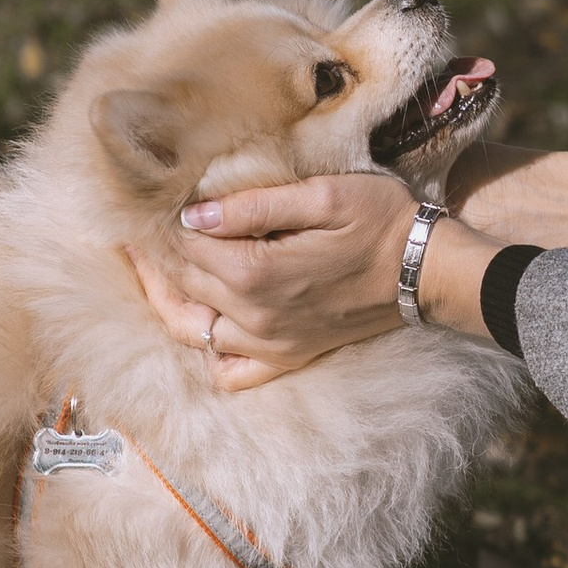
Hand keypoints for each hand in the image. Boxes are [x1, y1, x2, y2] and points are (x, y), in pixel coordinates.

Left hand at [130, 171, 413, 389]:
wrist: (427, 270)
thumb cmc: (380, 221)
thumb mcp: (322, 196)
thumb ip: (254, 205)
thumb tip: (194, 213)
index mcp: (259, 274)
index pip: (187, 248)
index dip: (163, 227)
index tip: (146, 208)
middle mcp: (256, 317)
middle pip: (183, 287)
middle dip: (158, 259)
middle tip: (140, 234)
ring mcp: (271, 344)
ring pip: (193, 331)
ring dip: (170, 301)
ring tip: (158, 272)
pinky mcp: (288, 357)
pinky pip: (230, 371)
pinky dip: (209, 351)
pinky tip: (206, 321)